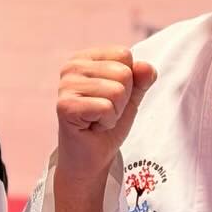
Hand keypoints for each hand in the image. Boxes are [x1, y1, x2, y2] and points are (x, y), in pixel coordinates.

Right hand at [56, 47, 157, 182]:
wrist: (92, 157)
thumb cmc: (108, 124)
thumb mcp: (131, 96)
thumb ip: (141, 78)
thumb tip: (146, 67)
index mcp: (85, 58)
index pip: (124, 54)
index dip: (128, 80)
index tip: (111, 97)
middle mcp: (71, 67)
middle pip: (123, 72)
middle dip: (123, 99)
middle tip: (105, 111)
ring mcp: (66, 86)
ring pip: (117, 91)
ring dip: (115, 112)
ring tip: (98, 119)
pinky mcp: (65, 106)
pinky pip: (106, 107)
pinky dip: (106, 122)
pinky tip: (93, 126)